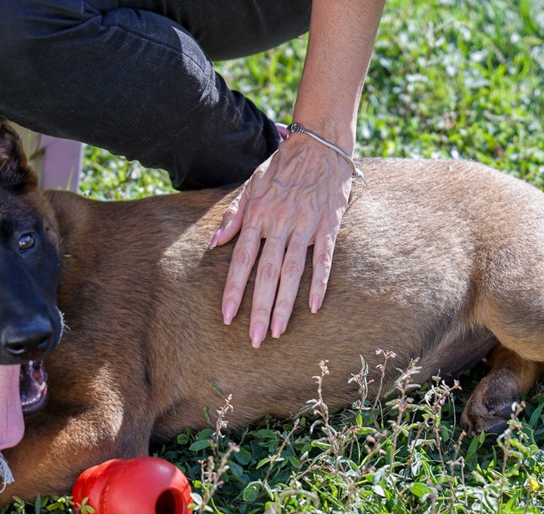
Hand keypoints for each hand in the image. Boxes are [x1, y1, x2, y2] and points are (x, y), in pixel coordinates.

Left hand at [210, 131, 353, 346]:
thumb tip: (214, 242)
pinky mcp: (329, 225)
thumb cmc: (283, 166)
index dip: (234, 289)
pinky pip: (324, 259)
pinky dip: (320, 283)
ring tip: (277, 332)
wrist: (320, 144)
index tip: (227, 316)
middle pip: (266, 273)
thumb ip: (233, 215)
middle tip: (254, 339)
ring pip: (292, 272)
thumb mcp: (251, 184)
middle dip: (258, 308)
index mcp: (258, 216)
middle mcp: (279, 223)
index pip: (242, 260)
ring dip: (285, 304)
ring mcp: (305, 225)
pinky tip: (315, 308)